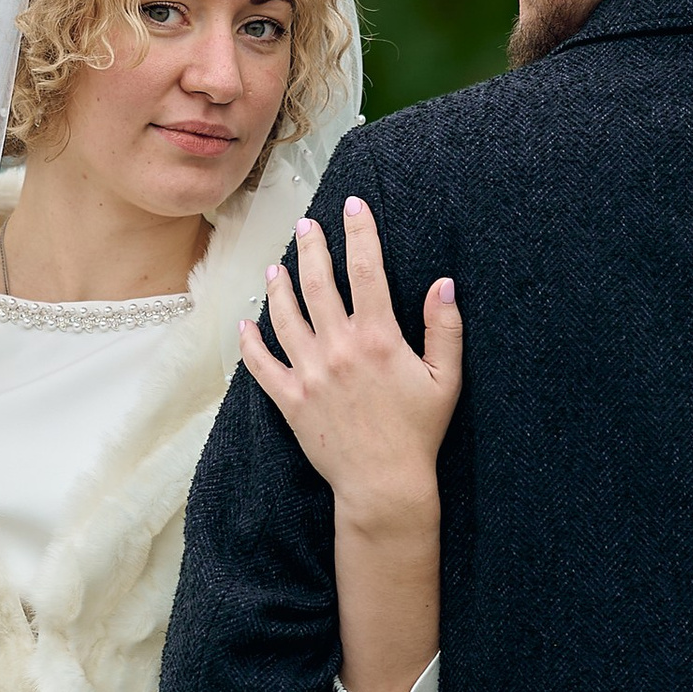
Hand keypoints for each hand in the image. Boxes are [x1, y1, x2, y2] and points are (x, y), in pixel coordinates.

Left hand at [238, 195, 460, 526]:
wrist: (384, 485)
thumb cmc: (419, 433)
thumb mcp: (446, 379)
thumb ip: (445, 329)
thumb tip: (444, 283)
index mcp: (378, 338)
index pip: (366, 270)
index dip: (360, 232)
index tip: (353, 206)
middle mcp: (338, 348)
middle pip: (318, 284)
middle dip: (311, 248)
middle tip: (306, 225)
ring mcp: (309, 374)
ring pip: (285, 316)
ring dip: (278, 287)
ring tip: (275, 266)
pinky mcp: (290, 400)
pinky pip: (262, 366)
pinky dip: (251, 343)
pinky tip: (246, 325)